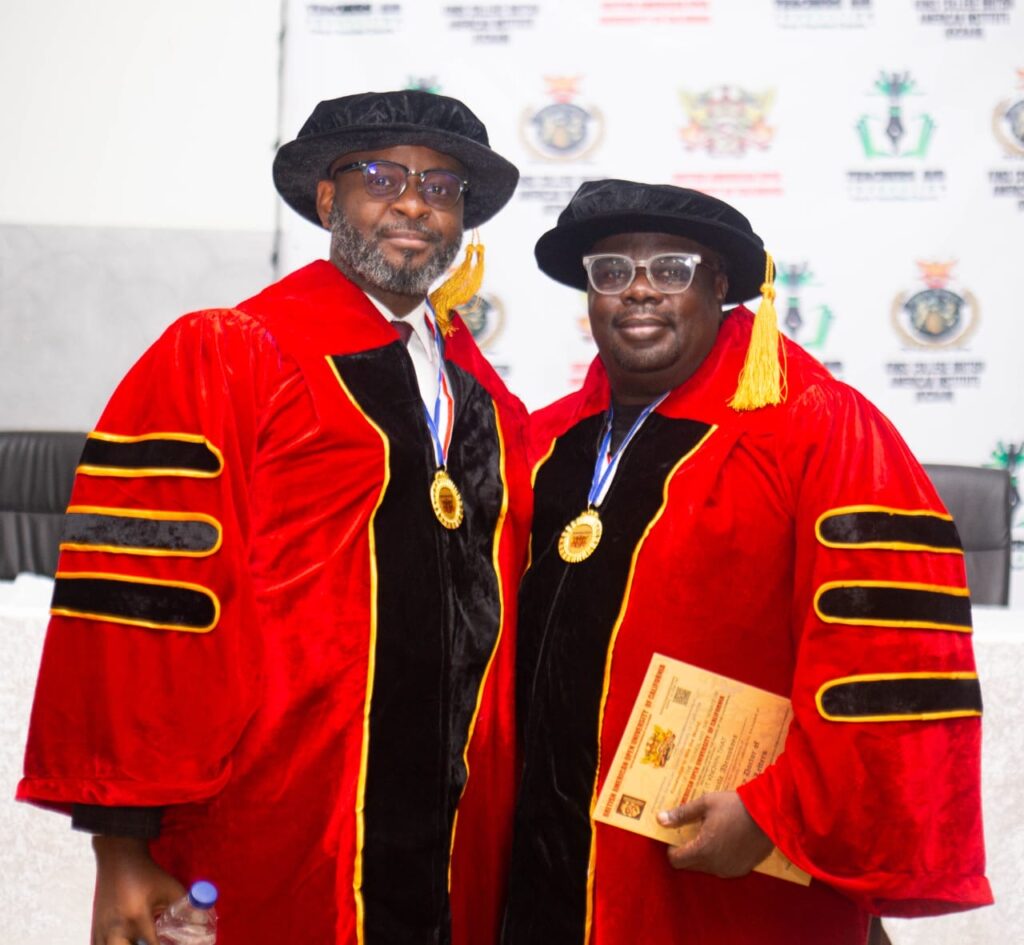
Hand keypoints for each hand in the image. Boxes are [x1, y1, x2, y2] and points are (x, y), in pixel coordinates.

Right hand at [90, 835, 185, 944]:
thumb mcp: (170, 888)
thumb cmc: (148, 874)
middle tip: (154, 942)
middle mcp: (117, 928)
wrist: (119, 859)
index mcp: (138, 916)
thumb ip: (188, 906)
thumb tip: (202, 922)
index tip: (172, 943)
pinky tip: (128, 942)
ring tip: (140, 940)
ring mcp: (102, 931)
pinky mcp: (95, 930)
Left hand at [657, 790, 774, 877]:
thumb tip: (660, 819)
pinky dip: (718, 858)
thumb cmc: (735, 806)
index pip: (676, 860)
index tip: (674, 836)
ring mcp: (729, 869)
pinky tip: (724, 840)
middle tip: (691, 832)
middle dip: (686, 850)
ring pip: (706, 867)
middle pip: (689, 865)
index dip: (671, 848)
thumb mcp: (705, 804)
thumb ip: (682, 814)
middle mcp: (714, 865)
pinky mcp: (742, 869)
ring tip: (709, 834)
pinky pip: (722, 868)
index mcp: (703, 849)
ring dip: (702, 854)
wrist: (769, 815)